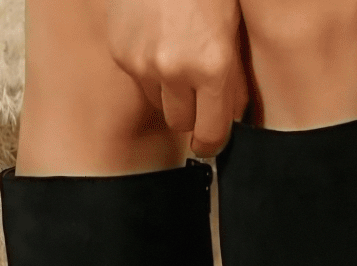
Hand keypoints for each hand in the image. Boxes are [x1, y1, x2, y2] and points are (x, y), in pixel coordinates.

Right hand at [104, 0, 248, 156]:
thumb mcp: (234, 31)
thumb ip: (234, 79)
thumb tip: (232, 117)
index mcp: (213, 67)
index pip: (210, 135)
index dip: (211, 142)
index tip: (210, 142)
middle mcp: (176, 70)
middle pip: (181, 124)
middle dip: (190, 112)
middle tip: (197, 90)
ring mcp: (144, 63)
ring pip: (158, 103)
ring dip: (168, 91)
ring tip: (177, 56)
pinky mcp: (122, 53)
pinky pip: (139, 81)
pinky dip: (148, 70)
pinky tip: (157, 42)